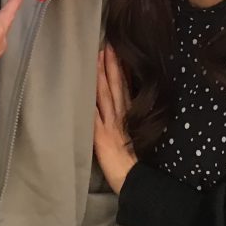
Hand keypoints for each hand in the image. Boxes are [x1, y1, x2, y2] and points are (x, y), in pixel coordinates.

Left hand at [94, 44, 137, 194]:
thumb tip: (133, 106)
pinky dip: (90, 99)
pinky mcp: (100, 135)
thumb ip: (135, 120)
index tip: (118, 52)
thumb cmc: (139, 163)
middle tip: (108, 44)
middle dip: (112, 64)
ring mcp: (110, 124)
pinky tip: (86, 86)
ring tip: (99, 56)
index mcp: (130, 116)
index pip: (126, 88)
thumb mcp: (140, 137)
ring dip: (102, 74)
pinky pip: (93, 113)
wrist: (136, 180)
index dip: (122, 70)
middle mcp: (120, 117)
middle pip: (116, 85)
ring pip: (105, 94)